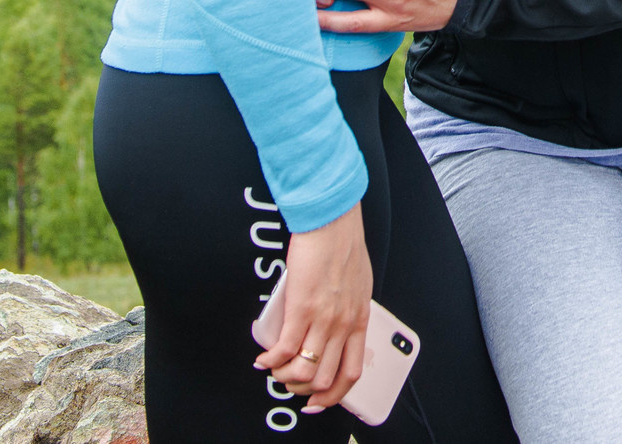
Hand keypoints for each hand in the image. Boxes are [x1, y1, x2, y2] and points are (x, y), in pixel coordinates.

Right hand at [252, 202, 369, 412]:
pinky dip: (270, 361)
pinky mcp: (300, 308)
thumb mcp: (358, 285)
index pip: (350, 373)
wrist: (331, 221)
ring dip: (284, 377)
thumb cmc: (343, 245)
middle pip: (323, 379)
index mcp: (359, 320)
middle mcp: (343, 325)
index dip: (332, 396)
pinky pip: (284, 350)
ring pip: (303, 371)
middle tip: (289, 383)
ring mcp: (322, 319)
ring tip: (273, 369)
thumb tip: (335, 327)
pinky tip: (262, 359)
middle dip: (302, 390)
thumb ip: (349, 309)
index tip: (318, 401)